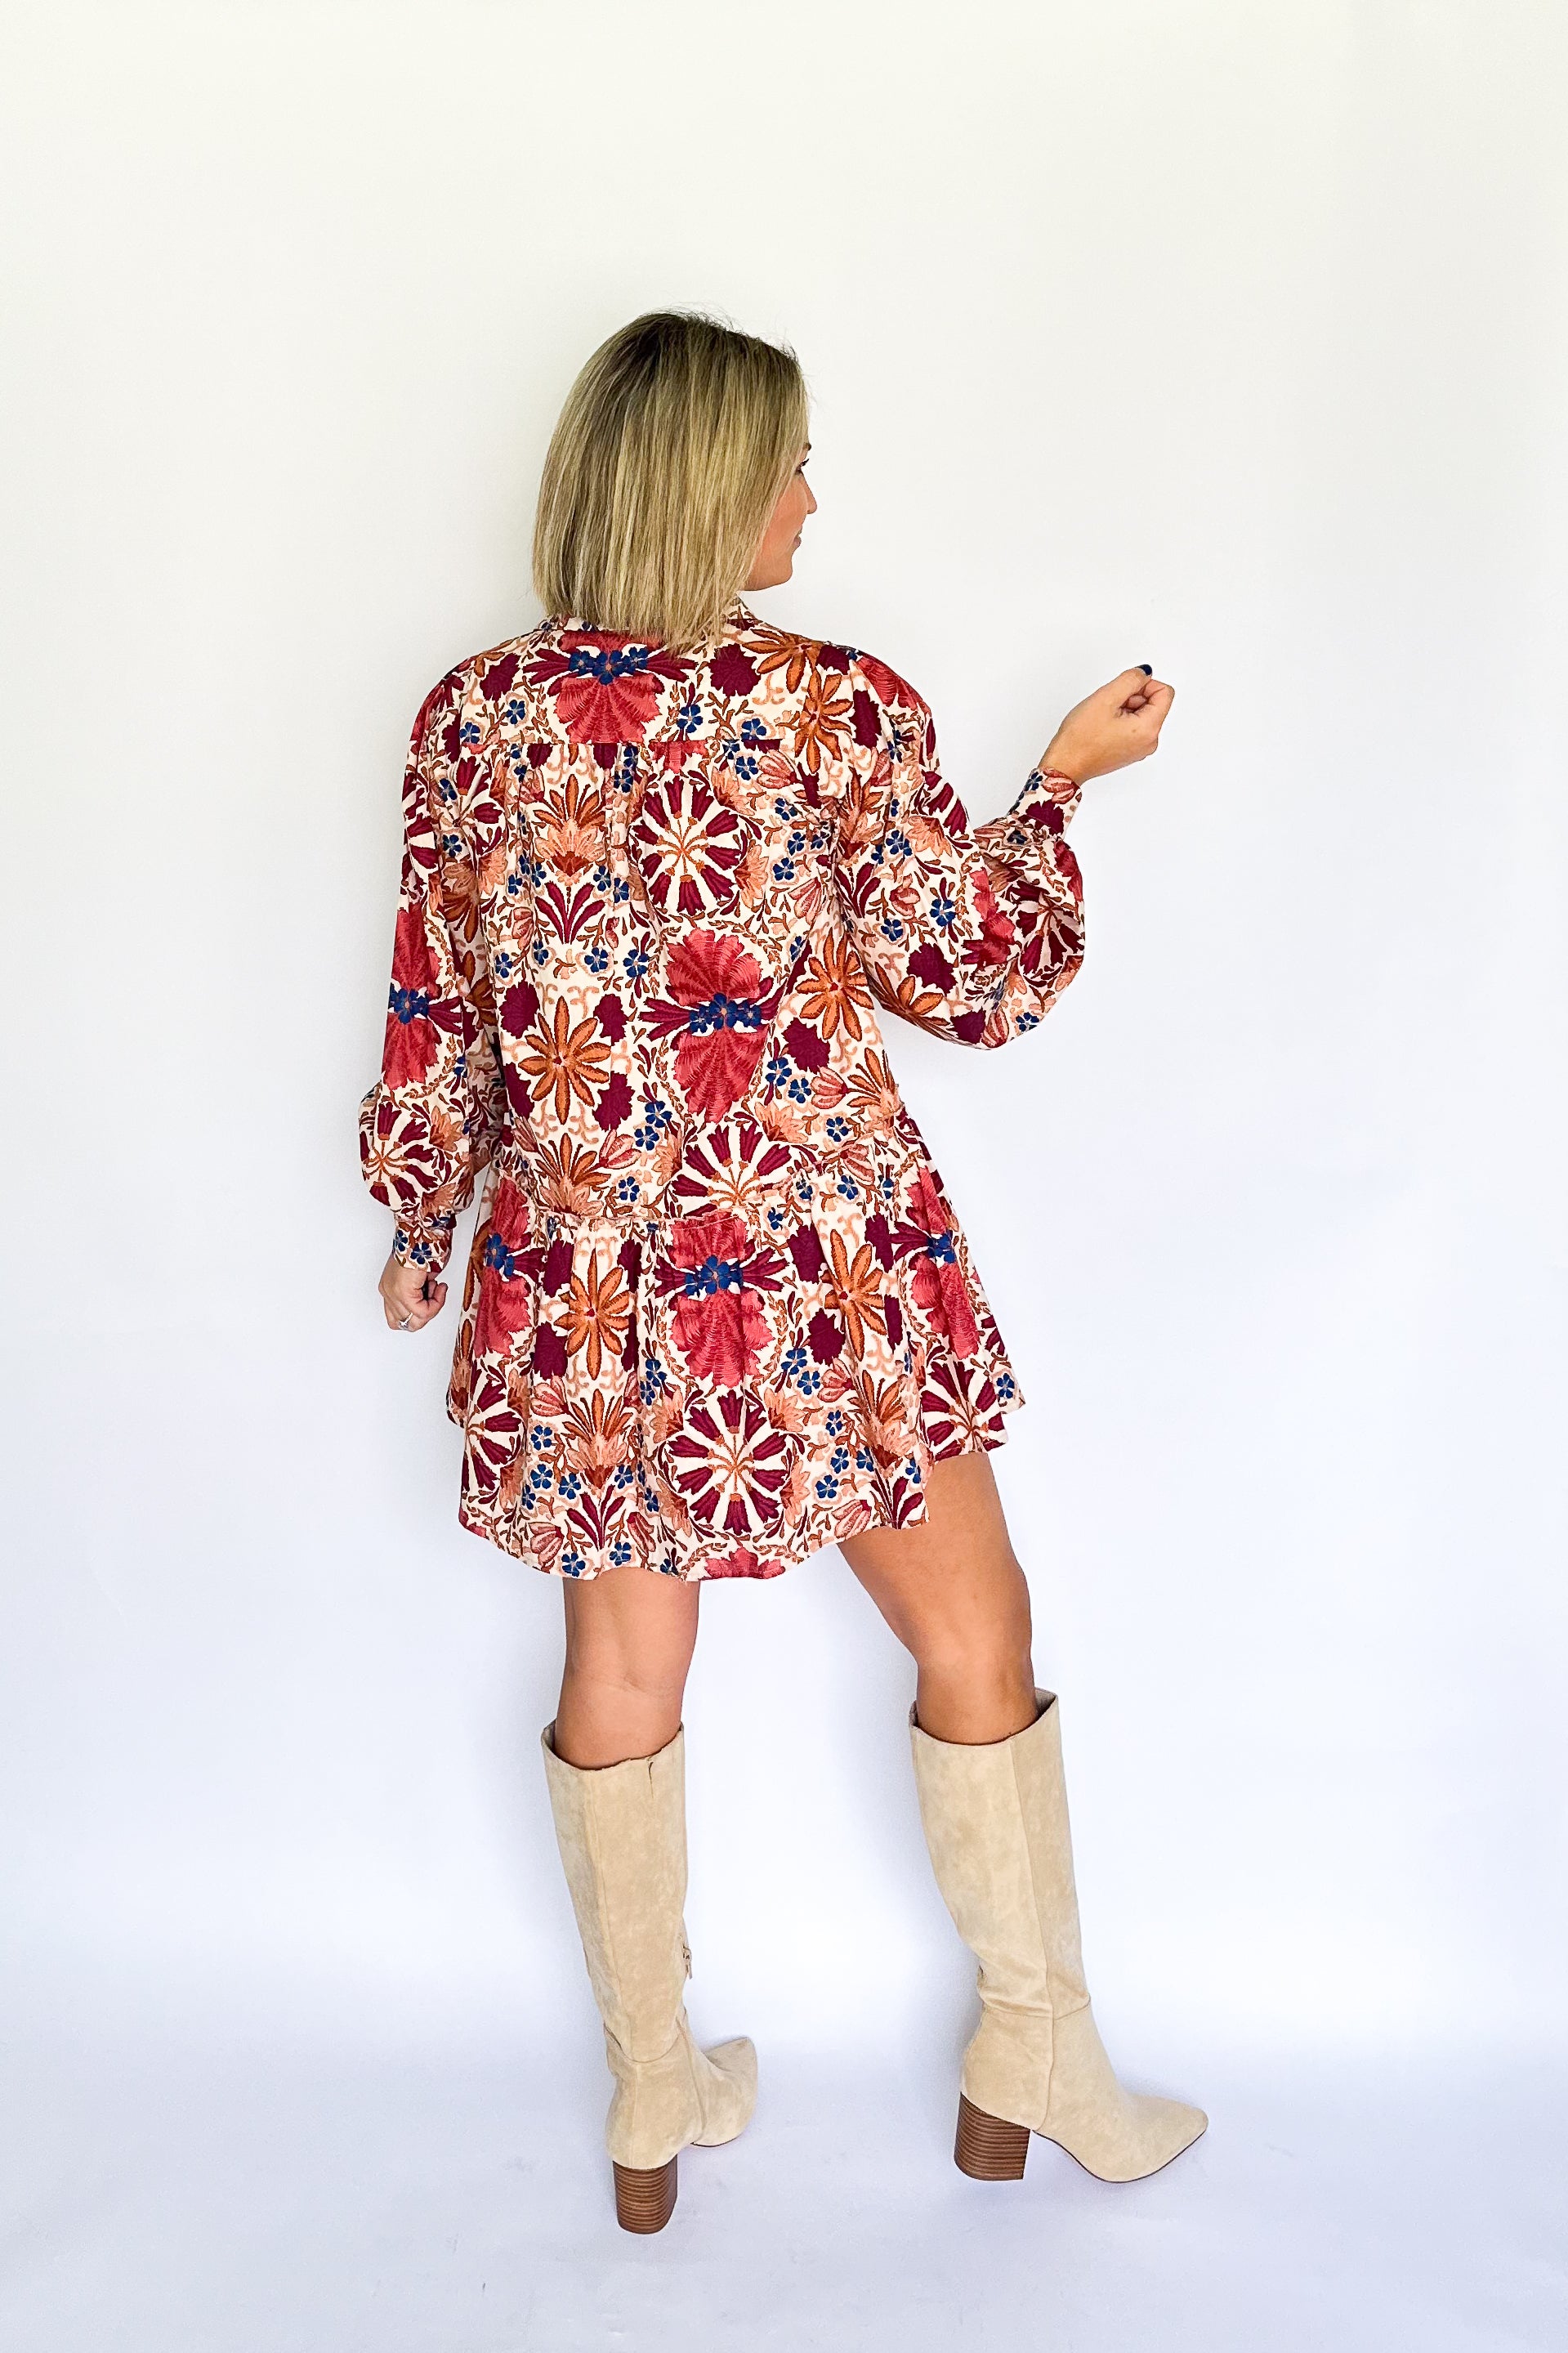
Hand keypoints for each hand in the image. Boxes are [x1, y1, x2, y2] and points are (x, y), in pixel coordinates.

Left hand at [379, 1251, 446, 1332]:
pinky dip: (436, 1303)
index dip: (420, 1312)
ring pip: (414, 1322)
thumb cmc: (424, 1245)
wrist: (424, 1230)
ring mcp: (392, 1293)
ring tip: (438, 1288)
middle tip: (435, 1295)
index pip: (399, 1317)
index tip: (431, 1294)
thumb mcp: (421, 1277)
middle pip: (405, 1323)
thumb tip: (428, 1301)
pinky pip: (422, 1312)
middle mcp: (387, 1292)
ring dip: (433, 1308)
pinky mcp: (402, 1292)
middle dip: (427, 1313)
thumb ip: (420, 1293)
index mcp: (389, 1287)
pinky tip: (439, 1286)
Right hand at [1040, 668, 1174, 785]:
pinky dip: (1121, 720)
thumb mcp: (1106, 697)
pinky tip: (1103, 726)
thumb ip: (1131, 679)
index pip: (1165, 692)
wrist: (1066, 765)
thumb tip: (1144, 673)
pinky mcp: (1130, 751)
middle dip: (1133, 697)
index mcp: (1149, 729)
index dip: (1145, 684)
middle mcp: (1150, 741)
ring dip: (1125, 708)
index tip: (1124, 690)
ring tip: (1103, 717)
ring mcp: (1140, 748)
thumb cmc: (1081, 739)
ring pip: (1142, 714)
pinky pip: (1133, 727)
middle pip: (1154, 704)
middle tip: (1109, 706)